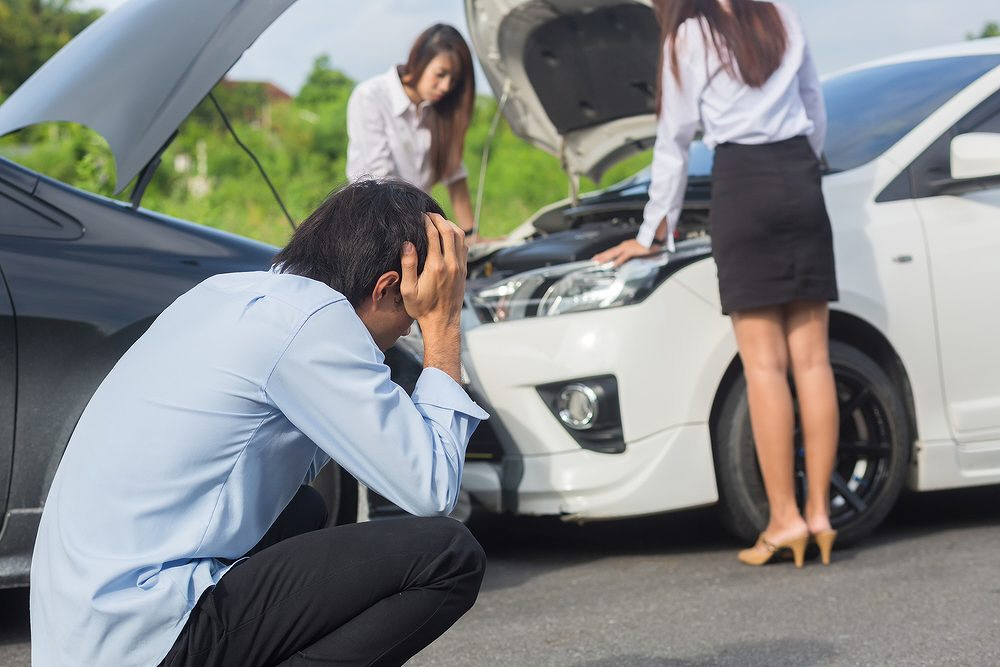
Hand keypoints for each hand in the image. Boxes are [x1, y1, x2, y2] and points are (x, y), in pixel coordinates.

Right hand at [400, 214, 466, 382]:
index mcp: (436, 266)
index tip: (420, 216)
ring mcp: (460, 266)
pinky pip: (464, 246)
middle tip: (428, 214)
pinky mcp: (464, 270)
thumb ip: (408, 265)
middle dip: (438, 218)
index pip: (434, 235)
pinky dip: (458, 236)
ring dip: (450, 225)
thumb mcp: (408, 290)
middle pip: (449, 231)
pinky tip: (449, 234)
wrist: (443, 322)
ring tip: (439, 220)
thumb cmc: (422, 308)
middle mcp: (451, 264)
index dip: (426, 221)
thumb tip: (407, 244)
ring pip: (460, 237)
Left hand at [592, 238, 661, 266]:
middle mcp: (624, 246)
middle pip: (610, 252)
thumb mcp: (635, 251)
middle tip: (593, 260)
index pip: (612, 252)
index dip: (604, 255)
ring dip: (605, 258)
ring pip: (613, 254)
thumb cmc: (646, 245)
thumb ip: (628, 255)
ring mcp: (627, 248)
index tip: (598, 258)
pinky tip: (612, 264)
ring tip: (598, 262)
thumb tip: (623, 261)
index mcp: (624, 246)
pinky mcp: (632, 250)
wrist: (654, 239)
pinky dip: (617, 261)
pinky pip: (623, 257)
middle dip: (601, 256)